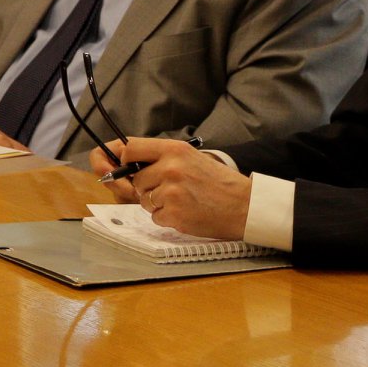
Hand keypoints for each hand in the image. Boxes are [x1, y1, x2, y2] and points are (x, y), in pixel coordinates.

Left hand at [94, 137, 251, 239]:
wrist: (245, 205)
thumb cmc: (217, 182)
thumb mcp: (190, 158)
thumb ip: (161, 158)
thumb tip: (125, 164)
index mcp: (174, 149)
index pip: (129, 148)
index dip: (122, 160)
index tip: (123, 167)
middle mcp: (170, 167)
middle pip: (136, 179)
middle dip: (146, 188)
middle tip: (170, 190)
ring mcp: (171, 191)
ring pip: (144, 200)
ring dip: (157, 205)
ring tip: (182, 201)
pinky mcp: (174, 213)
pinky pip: (155, 218)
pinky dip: (167, 218)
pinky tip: (186, 212)